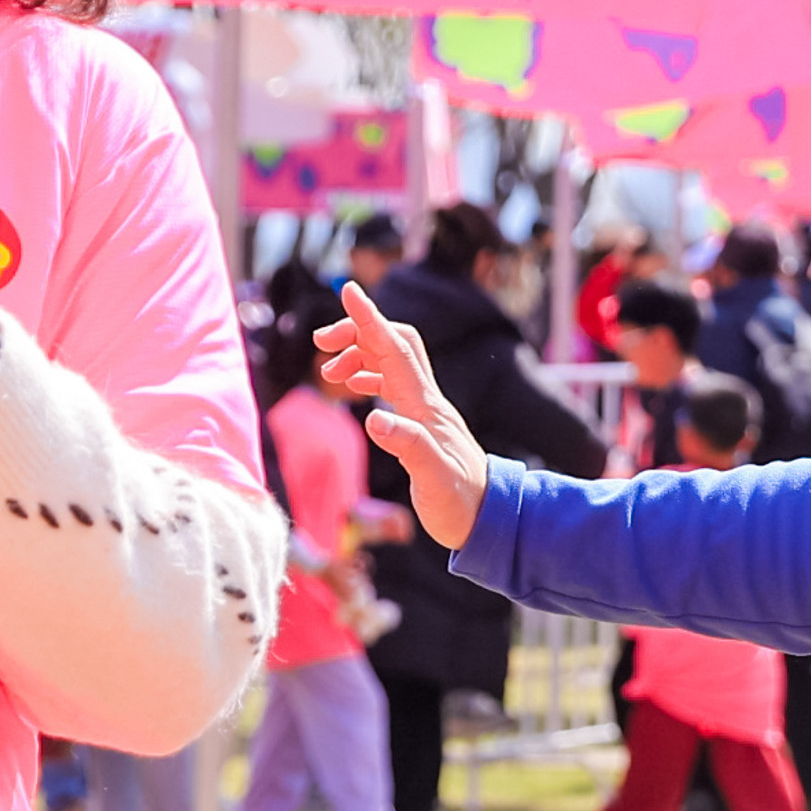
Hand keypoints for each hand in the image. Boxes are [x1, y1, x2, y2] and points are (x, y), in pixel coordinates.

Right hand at [321, 286, 488, 548]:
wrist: (489, 520)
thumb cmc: (461, 505)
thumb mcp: (432, 480)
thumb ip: (407, 447)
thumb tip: (374, 419)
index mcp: (426, 408)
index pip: (395, 350)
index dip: (370, 319)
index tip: (349, 290)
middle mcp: (427, 401)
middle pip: (393, 344)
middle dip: (357, 331)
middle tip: (321, 343)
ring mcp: (425, 410)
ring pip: (390, 361)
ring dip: (358, 354)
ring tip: (330, 373)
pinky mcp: (421, 423)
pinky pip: (392, 383)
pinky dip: (368, 375)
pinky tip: (352, 387)